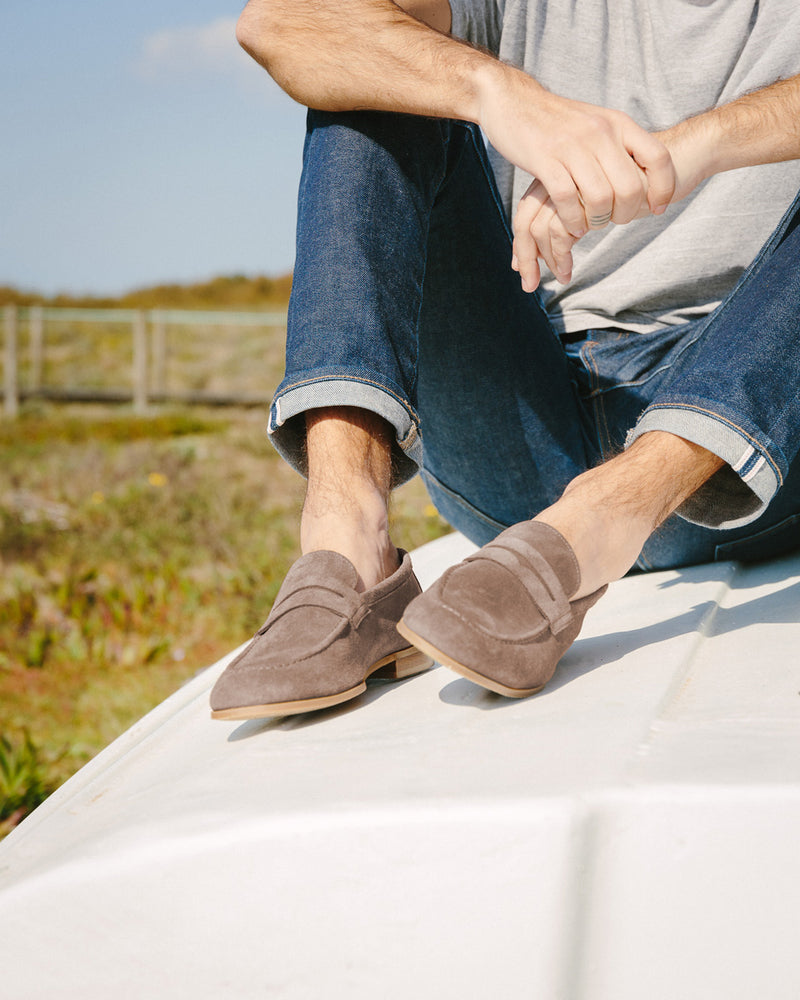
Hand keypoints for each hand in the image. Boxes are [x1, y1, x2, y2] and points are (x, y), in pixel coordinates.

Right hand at [479, 68, 674, 238]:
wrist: (513, 100)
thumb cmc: (556, 121)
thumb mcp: (596, 123)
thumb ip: (618, 145)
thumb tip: (645, 174)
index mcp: (617, 124)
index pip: (658, 158)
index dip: (664, 188)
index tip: (658, 208)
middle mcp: (599, 133)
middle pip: (630, 187)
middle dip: (625, 214)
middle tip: (614, 220)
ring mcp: (572, 146)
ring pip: (600, 198)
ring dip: (597, 220)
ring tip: (590, 224)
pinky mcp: (545, 159)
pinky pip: (568, 199)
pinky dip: (572, 220)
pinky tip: (572, 226)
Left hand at [512, 162, 647, 290]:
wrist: (678, 159)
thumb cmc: (641, 181)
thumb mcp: (603, 199)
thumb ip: (576, 214)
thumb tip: (547, 249)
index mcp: (560, 173)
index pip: (526, 210)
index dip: (521, 243)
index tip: (523, 271)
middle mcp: (562, 175)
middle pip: (526, 220)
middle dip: (525, 257)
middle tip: (529, 284)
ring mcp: (575, 185)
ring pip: (543, 228)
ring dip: (550, 259)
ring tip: (563, 273)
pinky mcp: (591, 196)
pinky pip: (565, 231)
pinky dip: (563, 256)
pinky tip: (571, 270)